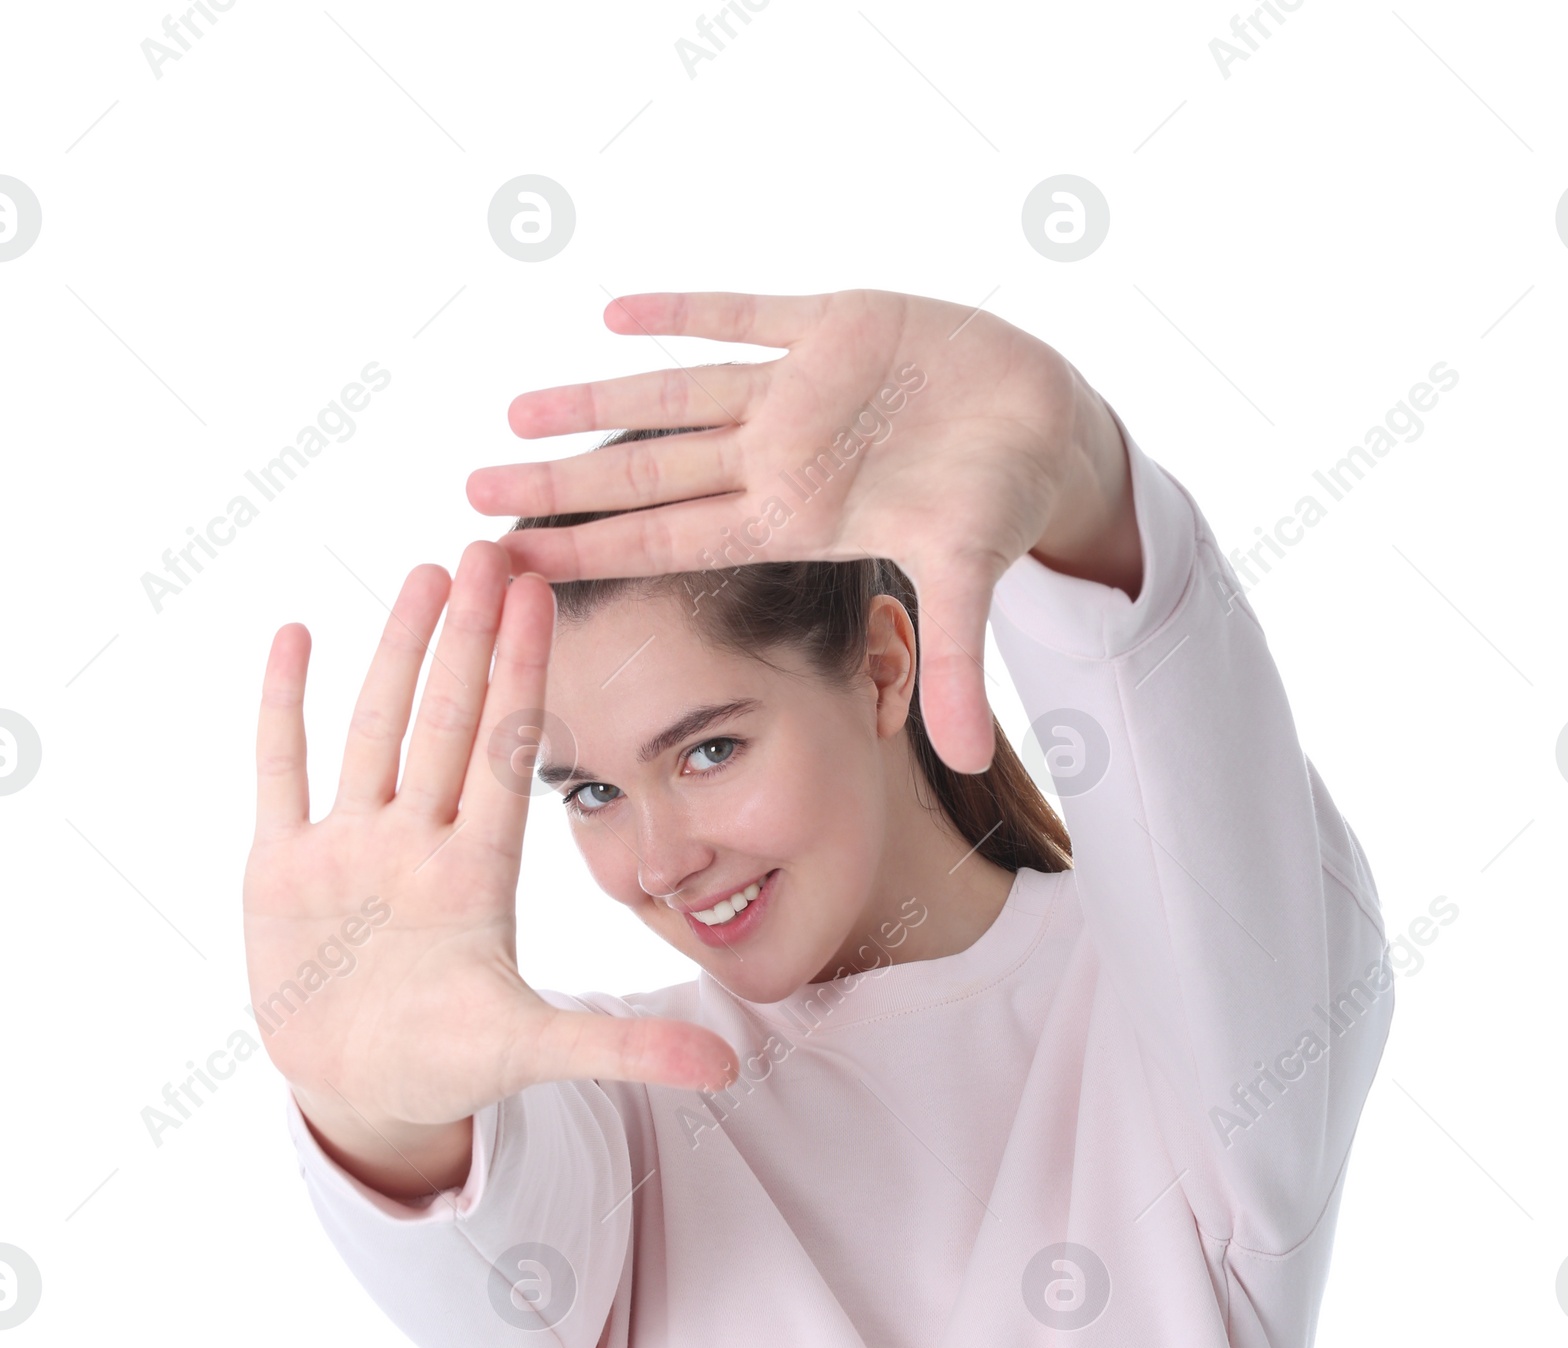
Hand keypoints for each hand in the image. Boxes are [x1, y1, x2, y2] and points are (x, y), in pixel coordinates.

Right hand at [244, 543, 736, 1197]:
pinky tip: (295, 635)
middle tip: (489, 547)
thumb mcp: (536, 1052)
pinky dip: (282, 710)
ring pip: (374, 728)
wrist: (366, 1095)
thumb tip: (726, 1068)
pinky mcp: (282, 870)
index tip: (543, 595)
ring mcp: (349, 849)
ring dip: (394, 653)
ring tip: (422, 573)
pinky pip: (281, 774)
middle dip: (468, 637)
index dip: (522, 675)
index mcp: (477, 874)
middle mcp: (417, 843)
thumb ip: (625, 1048)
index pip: (504, 752)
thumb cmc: (450, 1067)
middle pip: (444, 720)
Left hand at [465, 290, 1138, 774]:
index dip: (591, 550)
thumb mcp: (975, 582)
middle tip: (471, 490)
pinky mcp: (834, 323)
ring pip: (674, 394)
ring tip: (513, 406)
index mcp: (796, 519)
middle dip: (561, 483)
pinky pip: (745, 314)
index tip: (515, 566)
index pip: (672, 538)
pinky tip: (614, 315)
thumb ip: (960, 665)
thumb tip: (968, 762)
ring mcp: (798, 392)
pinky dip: (687, 310)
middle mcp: (780, 459)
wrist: (1043, 425)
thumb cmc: (1001, 500)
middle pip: (647, 473)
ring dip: (595, 399)